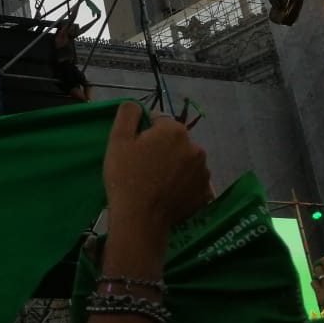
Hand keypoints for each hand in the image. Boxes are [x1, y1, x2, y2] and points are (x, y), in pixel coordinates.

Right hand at [103, 103, 210, 245]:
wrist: (140, 218)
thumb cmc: (126, 177)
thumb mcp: (118, 140)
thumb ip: (128, 114)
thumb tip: (136, 104)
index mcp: (174, 131)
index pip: (159, 122)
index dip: (144, 133)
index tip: (134, 149)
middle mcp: (195, 147)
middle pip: (175, 141)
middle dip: (162, 149)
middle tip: (143, 167)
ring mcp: (204, 172)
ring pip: (185, 161)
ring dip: (174, 166)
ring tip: (155, 182)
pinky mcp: (205, 193)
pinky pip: (192, 182)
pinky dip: (182, 185)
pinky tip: (167, 194)